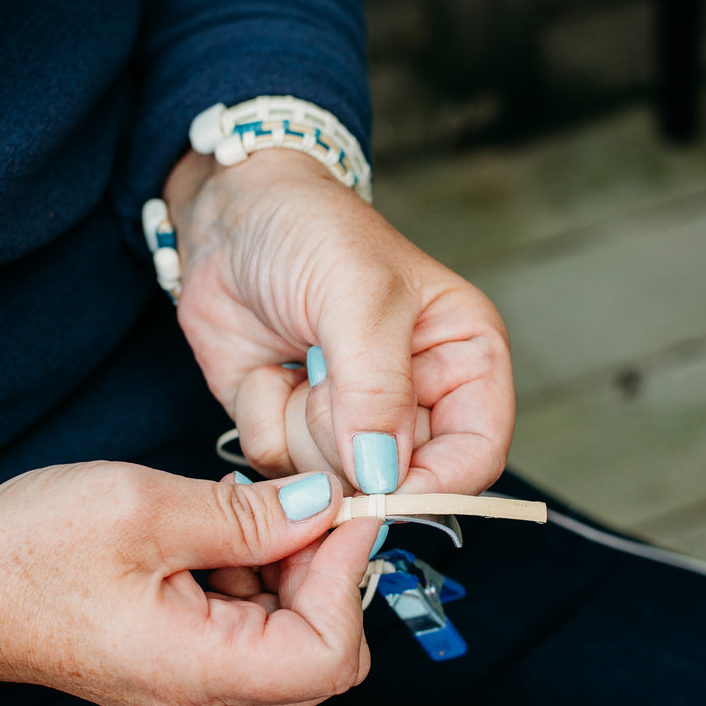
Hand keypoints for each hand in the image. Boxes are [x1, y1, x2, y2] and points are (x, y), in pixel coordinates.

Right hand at [0, 461, 379, 705]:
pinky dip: (256, 583)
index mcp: (198, 672)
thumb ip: (248, 515)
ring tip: (236, 515)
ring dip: (289, 574)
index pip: (332, 654)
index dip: (349, 575)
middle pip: (325, 656)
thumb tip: (327, 506)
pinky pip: (253, 637)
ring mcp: (192, 694)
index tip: (341, 508)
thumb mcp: (141, 508)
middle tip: (295, 505)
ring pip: (295, 644)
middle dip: (325, 575)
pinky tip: (213, 537)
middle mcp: (204, 702)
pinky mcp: (180, 672)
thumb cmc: (21, 552)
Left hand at [164, 148, 514, 495]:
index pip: (477, 454)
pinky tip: (267, 370)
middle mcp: (417, 400)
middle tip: (322, 370)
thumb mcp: (357, 293)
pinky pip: (280, 467)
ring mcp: (353, 422)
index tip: (380, 489)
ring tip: (298, 359)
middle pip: (399, 481)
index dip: (435, 485)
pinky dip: (262, 419)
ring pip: (334, 481)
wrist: (228, 215)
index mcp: (465, 358)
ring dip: (299, 425)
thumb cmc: (310, 229)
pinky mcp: (295, 429)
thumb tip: (383, 472)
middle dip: (348, 441)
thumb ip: (376, 387)